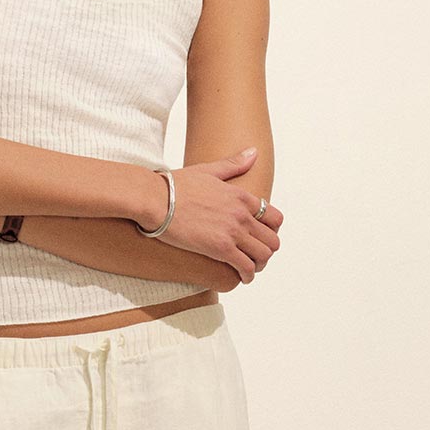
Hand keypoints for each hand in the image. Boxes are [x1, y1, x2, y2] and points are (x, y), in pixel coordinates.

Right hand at [151, 150, 283, 282]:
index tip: (259, 238)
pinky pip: (246, 268)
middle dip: (266, 251)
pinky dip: (247, 276)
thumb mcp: (208, 170)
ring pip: (264, 255)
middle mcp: (242, 214)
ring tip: (248, 269)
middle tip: (254, 257)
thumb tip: (255, 152)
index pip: (274, 218)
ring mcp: (233, 232)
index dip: (271, 232)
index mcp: (241, 196)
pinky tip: (241, 277)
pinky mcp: (220, 248)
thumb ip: (234, 164)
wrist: (155, 199)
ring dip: (258, 265)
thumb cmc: (175, 185)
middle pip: (272, 240)